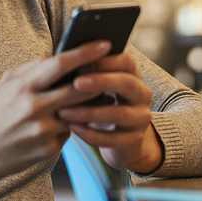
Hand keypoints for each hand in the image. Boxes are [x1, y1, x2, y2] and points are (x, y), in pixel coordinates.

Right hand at [0, 40, 116, 200]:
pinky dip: (71, 125)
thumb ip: (31, 69)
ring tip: (96, 96)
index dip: (86, 52)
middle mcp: (34, 107)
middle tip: (112, 71)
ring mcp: (43, 130)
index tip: (105, 44)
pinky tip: (66, 123)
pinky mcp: (48, 149)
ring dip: (90, 104)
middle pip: (80, 88)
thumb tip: (56, 57)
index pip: (61, 64)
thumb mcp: (5, 85)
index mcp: (23, 86)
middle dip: (100, 78)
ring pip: (80, 112)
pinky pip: (70, 132)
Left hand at [56, 51, 162, 174]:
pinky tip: (73, 128)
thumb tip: (60, 60)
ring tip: (64, 111)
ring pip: (119, 113)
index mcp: (132, 76)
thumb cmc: (100, 106)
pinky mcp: (134, 141)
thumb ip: (87, 74)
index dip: (105, 61)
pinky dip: (91, 133)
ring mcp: (140, 119)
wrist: (116, 139)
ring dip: (89, 112)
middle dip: (101, 82)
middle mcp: (141, 95)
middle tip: (76, 83)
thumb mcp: (97, 88)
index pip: (126, 62)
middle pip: (127, 84)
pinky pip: (113, 138)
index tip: (81, 64)